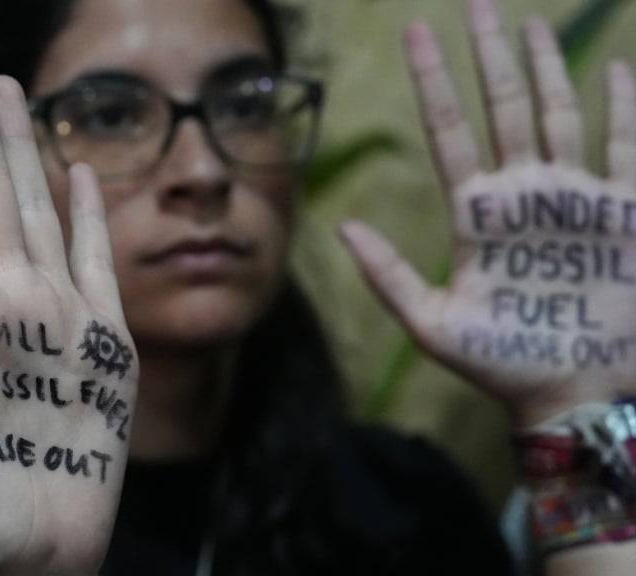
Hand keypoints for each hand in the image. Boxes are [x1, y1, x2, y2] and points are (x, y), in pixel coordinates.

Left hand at [340, 0, 635, 426]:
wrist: (573, 393)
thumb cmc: (501, 363)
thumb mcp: (432, 324)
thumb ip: (386, 275)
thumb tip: (339, 224)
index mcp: (475, 211)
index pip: (449, 128)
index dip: (434, 80)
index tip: (415, 33)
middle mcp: (522, 192)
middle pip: (501, 106)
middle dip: (488, 55)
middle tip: (475, 2)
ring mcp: (572, 197)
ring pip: (557, 113)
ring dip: (545, 68)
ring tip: (526, 23)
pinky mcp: (622, 213)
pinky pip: (624, 146)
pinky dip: (622, 107)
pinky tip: (614, 67)